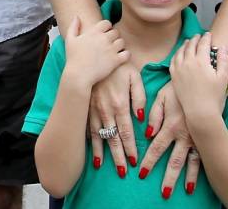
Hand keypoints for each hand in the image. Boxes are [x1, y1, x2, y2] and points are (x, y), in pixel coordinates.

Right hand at [63, 17, 127, 88]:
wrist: (78, 75)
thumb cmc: (73, 58)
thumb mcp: (70, 40)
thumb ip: (73, 26)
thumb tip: (77, 17)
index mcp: (94, 32)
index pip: (107, 23)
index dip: (107, 28)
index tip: (104, 34)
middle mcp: (104, 39)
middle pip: (116, 32)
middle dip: (113, 37)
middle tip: (109, 44)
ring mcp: (111, 49)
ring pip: (122, 42)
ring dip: (119, 45)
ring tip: (114, 51)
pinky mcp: (116, 60)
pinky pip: (127, 53)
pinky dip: (125, 55)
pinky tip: (119, 58)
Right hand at [89, 60, 143, 178]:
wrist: (96, 54)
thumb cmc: (119, 66)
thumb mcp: (135, 77)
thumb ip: (140, 98)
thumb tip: (141, 118)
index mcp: (120, 104)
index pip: (127, 131)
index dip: (131, 148)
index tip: (134, 161)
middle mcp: (106, 110)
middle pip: (113, 138)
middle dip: (117, 156)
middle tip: (122, 172)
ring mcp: (94, 109)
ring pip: (98, 135)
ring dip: (101, 152)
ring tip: (103, 166)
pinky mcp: (86, 106)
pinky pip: (87, 127)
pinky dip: (89, 140)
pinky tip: (89, 149)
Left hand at [140, 82, 201, 197]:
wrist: (201, 82)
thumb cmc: (177, 89)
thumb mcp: (161, 97)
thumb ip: (154, 115)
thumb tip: (148, 135)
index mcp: (171, 125)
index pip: (157, 148)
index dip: (149, 161)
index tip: (142, 173)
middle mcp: (185, 135)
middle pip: (175, 160)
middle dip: (169, 177)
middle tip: (164, 193)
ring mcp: (197, 138)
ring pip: (191, 162)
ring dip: (186, 178)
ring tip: (183, 192)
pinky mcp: (205, 138)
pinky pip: (202, 156)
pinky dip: (200, 170)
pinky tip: (196, 182)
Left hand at [169, 33, 227, 122]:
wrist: (200, 112)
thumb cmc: (214, 97)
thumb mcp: (223, 77)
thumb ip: (223, 60)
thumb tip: (222, 47)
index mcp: (201, 61)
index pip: (203, 44)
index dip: (206, 38)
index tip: (209, 34)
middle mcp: (188, 62)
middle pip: (190, 45)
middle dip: (196, 39)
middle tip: (199, 36)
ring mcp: (179, 69)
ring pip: (180, 51)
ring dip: (185, 45)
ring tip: (189, 42)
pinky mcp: (173, 76)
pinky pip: (173, 60)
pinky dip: (177, 54)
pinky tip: (179, 54)